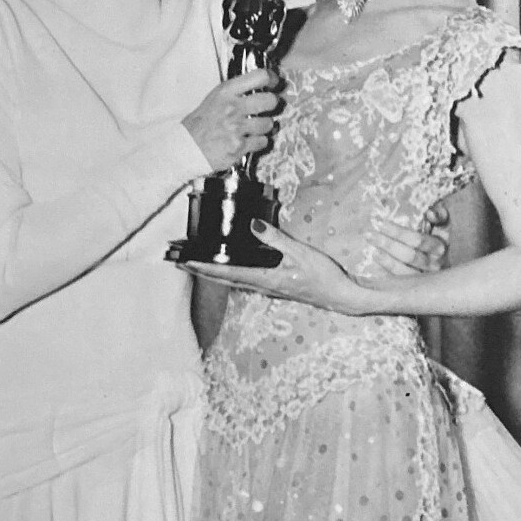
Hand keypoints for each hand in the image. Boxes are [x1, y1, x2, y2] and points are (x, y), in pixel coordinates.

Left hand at [180, 220, 367, 314]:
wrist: (341, 296)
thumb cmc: (324, 276)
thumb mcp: (300, 253)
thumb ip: (276, 238)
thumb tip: (253, 224)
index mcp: (265, 279)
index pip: (226, 272)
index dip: (203, 266)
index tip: (184, 260)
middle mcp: (262, 286)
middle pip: (223, 278)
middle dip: (200, 270)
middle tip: (178, 261)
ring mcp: (268, 287)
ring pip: (232, 279)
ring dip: (212, 272)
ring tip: (195, 263)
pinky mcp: (275, 284)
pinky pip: (244, 278)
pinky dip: (228, 272)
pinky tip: (228, 266)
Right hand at [182, 70, 279, 171]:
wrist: (186, 147)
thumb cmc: (200, 123)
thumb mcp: (214, 98)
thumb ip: (235, 91)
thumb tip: (260, 85)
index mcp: (226, 91)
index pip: (260, 76)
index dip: (272, 79)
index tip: (274, 83)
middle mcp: (233, 107)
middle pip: (270, 100)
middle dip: (271, 105)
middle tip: (266, 108)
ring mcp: (237, 127)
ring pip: (269, 123)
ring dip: (264, 126)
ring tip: (254, 127)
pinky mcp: (240, 146)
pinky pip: (263, 141)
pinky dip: (258, 142)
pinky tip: (249, 140)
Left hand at [367, 200, 449, 275]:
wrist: (448, 273)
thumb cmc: (439, 242)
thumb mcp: (443, 228)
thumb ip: (439, 217)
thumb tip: (429, 212)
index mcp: (439, 247)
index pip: (418, 240)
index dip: (400, 232)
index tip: (383, 224)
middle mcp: (434, 265)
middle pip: (409, 256)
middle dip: (388, 244)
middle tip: (369, 235)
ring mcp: (425, 279)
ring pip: (404, 272)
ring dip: (387, 261)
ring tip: (373, 252)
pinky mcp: (416, 288)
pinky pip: (399, 283)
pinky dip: (387, 276)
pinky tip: (376, 268)